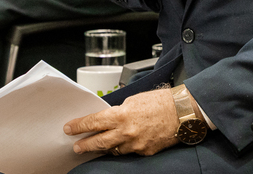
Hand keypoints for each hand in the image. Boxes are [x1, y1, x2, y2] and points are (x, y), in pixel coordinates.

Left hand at [64, 88, 179, 156]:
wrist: (183, 113)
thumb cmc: (161, 102)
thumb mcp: (135, 100)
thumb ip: (120, 110)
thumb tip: (109, 117)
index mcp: (122, 115)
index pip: (94, 122)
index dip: (79, 126)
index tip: (69, 128)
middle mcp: (126, 132)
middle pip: (98, 142)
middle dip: (85, 145)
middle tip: (77, 147)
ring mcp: (135, 144)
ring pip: (113, 150)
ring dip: (105, 147)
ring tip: (99, 146)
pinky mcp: (144, 152)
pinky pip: (129, 152)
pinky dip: (125, 147)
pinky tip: (124, 144)